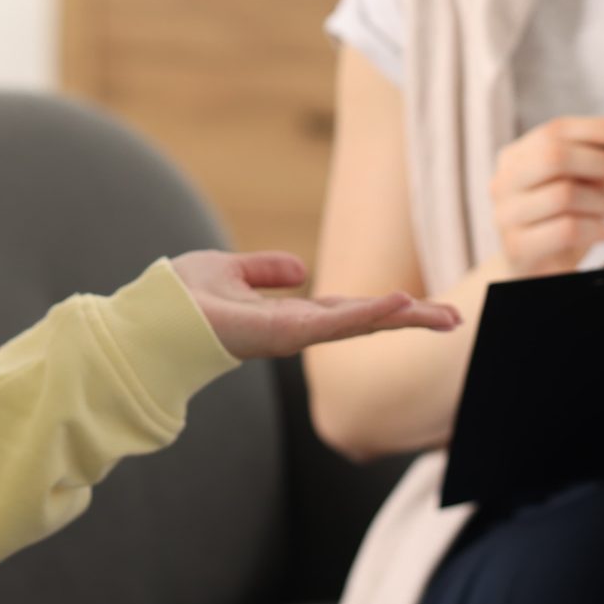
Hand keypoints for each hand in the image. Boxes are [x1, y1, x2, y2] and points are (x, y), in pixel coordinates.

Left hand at [170, 251, 460, 360]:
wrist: (147, 318)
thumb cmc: (178, 299)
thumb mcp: (228, 271)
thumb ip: (263, 270)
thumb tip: (300, 269)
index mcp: (288, 317)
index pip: (347, 312)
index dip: (384, 308)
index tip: (424, 305)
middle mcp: (296, 330)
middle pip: (363, 322)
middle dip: (409, 321)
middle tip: (455, 319)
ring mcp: (291, 335)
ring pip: (357, 324)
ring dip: (400, 318)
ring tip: (443, 314)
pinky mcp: (281, 334)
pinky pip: (333, 322)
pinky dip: (367, 314)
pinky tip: (400, 304)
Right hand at [491, 117, 603, 276]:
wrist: (534, 268)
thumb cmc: (557, 221)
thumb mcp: (581, 185)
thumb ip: (601, 163)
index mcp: (516, 157)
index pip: (557, 130)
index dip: (600, 129)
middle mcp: (504, 181)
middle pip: (555, 156)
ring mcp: (507, 214)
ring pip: (564, 194)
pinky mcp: (519, 245)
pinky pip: (567, 229)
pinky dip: (597, 229)